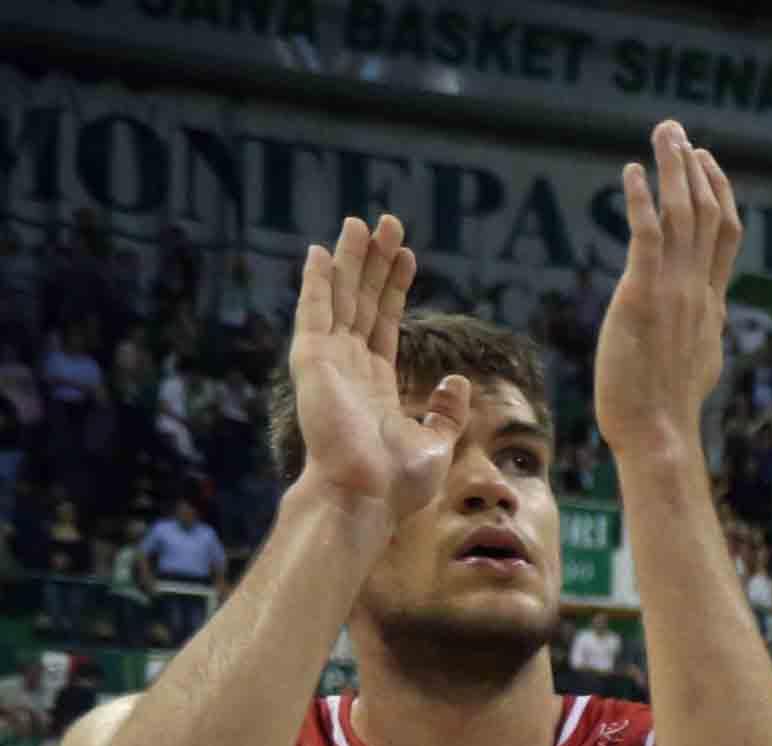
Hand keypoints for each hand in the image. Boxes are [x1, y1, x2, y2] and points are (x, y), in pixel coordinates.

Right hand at [288, 215, 465, 519]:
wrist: (366, 497)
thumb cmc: (396, 483)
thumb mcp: (436, 441)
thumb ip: (446, 410)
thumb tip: (457, 382)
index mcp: (374, 384)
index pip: (385, 323)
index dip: (395, 288)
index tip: (407, 256)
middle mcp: (349, 367)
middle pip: (363, 302)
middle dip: (374, 263)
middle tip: (386, 223)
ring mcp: (329, 362)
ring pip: (342, 298)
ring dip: (351, 260)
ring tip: (361, 223)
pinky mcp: (313, 361)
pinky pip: (315, 312)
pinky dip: (317, 282)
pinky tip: (321, 252)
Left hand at [593, 121, 742, 450]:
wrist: (658, 432)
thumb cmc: (666, 410)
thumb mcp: (694, 364)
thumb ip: (697, 334)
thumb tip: (701, 330)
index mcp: (711, 305)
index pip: (725, 235)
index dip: (718, 192)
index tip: (705, 162)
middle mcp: (699, 291)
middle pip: (708, 214)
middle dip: (694, 167)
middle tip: (678, 131)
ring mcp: (675, 292)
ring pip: (684, 216)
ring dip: (674, 170)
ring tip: (665, 134)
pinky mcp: (643, 297)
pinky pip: (648, 237)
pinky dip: (642, 201)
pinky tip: (632, 173)